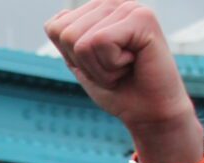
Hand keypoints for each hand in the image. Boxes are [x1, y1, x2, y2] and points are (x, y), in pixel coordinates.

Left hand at [46, 1, 201, 162]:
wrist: (148, 110)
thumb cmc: (117, 89)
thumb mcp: (81, 64)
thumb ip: (68, 41)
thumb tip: (56, 20)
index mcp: (98, 10)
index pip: (54, 28)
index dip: (71, 57)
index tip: (98, 64)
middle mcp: (114, 3)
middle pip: (66, 35)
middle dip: (85, 63)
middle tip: (113, 69)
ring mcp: (129, 7)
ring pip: (82, 42)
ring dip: (100, 68)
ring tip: (123, 67)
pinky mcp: (143, 17)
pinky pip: (100, 42)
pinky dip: (111, 66)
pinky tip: (133, 64)